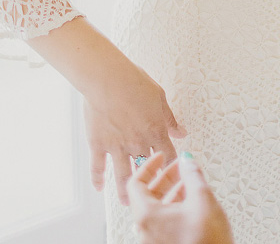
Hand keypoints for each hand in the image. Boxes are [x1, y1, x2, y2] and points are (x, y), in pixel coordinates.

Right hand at [84, 63, 185, 206]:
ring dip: (125, 191)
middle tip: (151, 196)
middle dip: (150, 185)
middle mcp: (138, 143)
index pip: (169, 157)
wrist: (107, 78)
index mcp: (156, 131)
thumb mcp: (159, 96)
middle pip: (147, 171)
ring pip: (123, 176)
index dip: (172, 168)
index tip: (173, 177)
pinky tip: (99, 188)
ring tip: (126, 202)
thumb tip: (182, 132)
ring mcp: (118, 146)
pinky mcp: (99, 144)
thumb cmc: (134, 81)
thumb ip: (170, 118)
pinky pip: (98, 167)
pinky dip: (98, 179)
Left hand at [128, 152, 233, 243]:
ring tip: (189, 181)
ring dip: (171, 191)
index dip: (149, 165)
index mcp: (147, 215)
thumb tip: (187, 160)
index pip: (135, 183)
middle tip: (179, 166)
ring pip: (157, 209)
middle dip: (164, 177)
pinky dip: (174, 206)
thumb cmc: (205, 243)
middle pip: (147, 195)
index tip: (162, 156)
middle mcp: (145, 230)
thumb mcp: (202, 199)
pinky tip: (192, 201)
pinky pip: (164, 222)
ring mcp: (154, 240)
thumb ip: (192, 175)